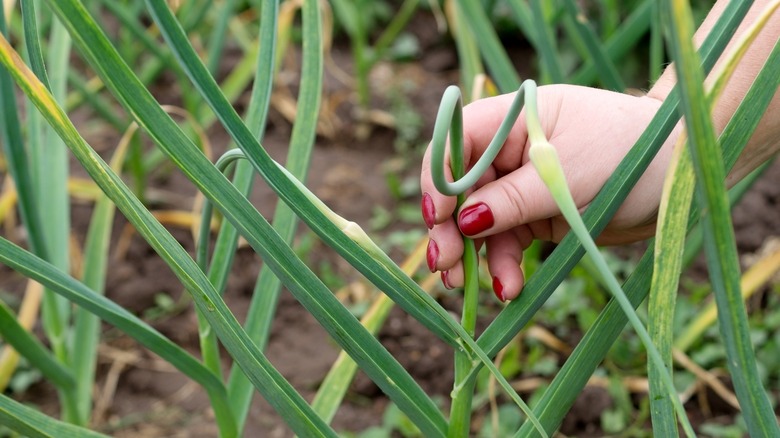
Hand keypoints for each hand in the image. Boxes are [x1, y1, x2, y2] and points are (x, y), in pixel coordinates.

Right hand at [420, 84, 680, 300]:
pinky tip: (507, 287)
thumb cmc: (629, 154)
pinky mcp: (535, 214)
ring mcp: (521, 184)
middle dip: (450, 226)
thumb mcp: (567, 175)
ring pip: (479, 221)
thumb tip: (464, 221)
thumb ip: (513, 199)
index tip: (440, 217)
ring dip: (473, 254)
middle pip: (460, 187)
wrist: (680, 175)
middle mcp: (510, 149)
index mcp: (513, 118)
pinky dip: (503, 264)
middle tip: (443, 264)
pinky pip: (506, 240)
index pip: (455, 142)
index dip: (440, 179)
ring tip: (466, 286)